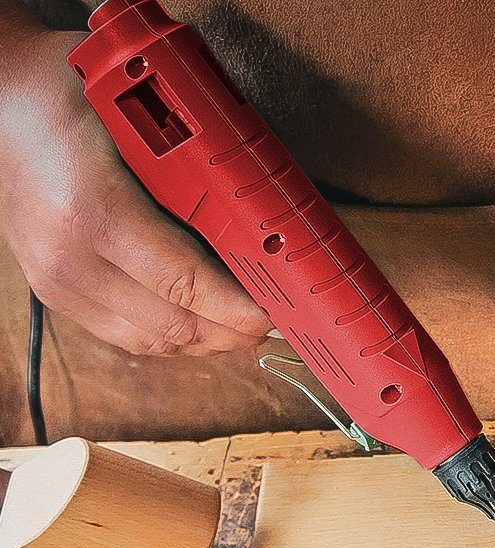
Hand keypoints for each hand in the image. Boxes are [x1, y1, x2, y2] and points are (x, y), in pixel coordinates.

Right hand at [0, 30, 270, 355]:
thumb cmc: (68, 98)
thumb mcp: (140, 121)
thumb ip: (196, 173)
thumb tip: (262, 225)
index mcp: (94, 211)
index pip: (185, 286)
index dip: (240, 310)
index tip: (278, 314)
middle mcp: (71, 258)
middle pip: (175, 326)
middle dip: (233, 332)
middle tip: (273, 322)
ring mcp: (58, 282)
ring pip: (154, 343)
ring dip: (207, 341)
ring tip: (243, 326)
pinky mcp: (55, 294)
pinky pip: (128, 338)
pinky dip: (174, 337)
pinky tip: (201, 322)